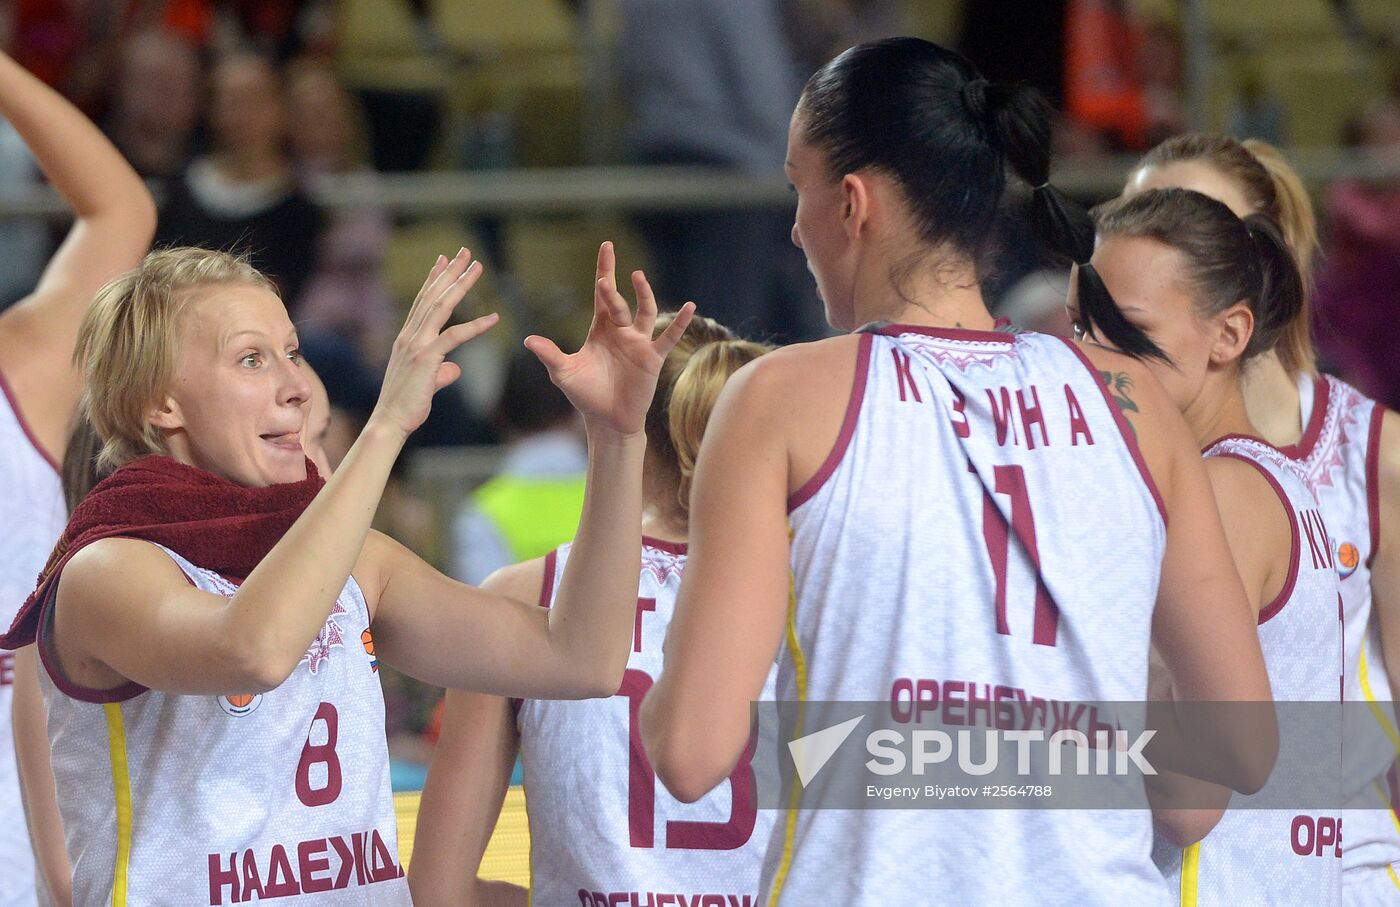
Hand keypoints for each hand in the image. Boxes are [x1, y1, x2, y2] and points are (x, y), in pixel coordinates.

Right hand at [370, 248, 496, 438]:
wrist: (391, 421)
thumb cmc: (407, 404)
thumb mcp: (427, 382)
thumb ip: (440, 371)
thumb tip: (454, 369)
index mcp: (408, 338)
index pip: (422, 301)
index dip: (434, 278)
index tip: (444, 260)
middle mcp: (410, 335)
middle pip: (432, 295)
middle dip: (450, 272)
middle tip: (464, 252)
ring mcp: (417, 345)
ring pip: (441, 307)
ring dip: (460, 285)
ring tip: (477, 267)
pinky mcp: (427, 358)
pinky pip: (454, 336)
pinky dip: (475, 326)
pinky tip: (494, 318)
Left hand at [524, 242, 694, 436]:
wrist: (608, 420)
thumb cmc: (586, 395)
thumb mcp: (564, 373)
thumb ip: (550, 354)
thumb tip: (527, 339)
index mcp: (601, 330)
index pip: (602, 295)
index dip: (604, 270)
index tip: (606, 246)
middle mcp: (621, 332)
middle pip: (618, 301)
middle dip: (611, 287)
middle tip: (602, 277)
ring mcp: (639, 343)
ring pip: (645, 312)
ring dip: (643, 294)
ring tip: (638, 277)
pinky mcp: (652, 358)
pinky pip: (668, 337)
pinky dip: (680, 322)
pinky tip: (690, 307)